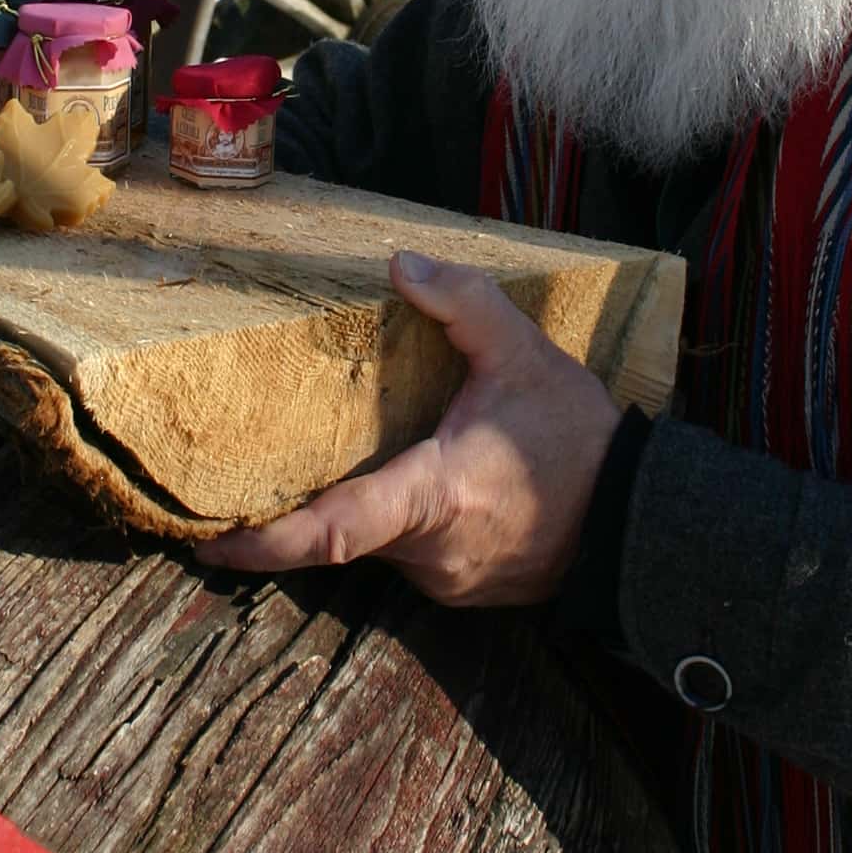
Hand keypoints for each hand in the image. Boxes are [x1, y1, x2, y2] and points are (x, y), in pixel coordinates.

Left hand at [198, 249, 620, 606]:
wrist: (640, 519)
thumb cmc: (579, 440)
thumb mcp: (525, 355)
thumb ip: (464, 305)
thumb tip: (400, 263)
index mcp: (433, 496)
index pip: (334, 530)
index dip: (266, 542)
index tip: (211, 539)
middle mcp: (429, 552)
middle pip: (341, 533)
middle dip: (299, 507)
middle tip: (249, 471)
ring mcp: (444, 580)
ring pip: (375, 543)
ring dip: (359, 507)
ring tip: (344, 458)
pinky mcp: (460, 589)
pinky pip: (408, 554)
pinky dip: (398, 522)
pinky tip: (407, 479)